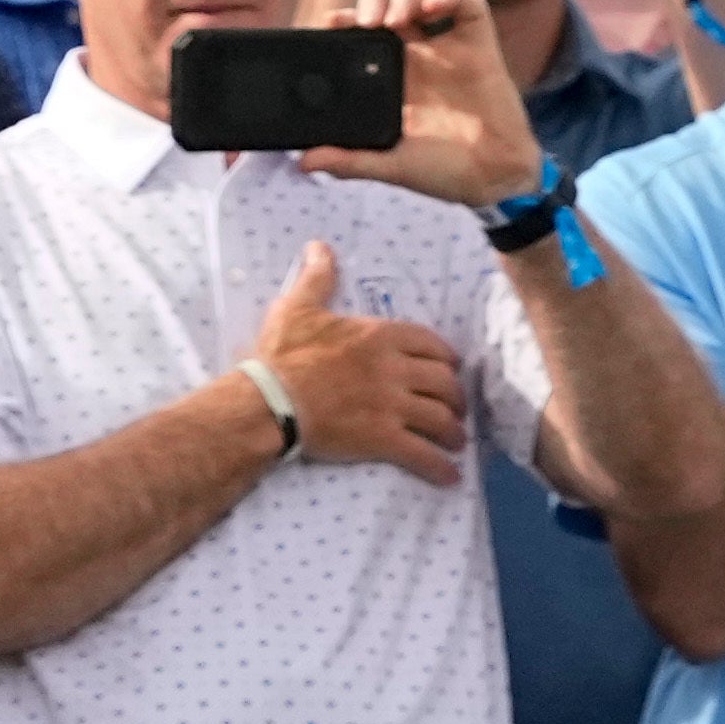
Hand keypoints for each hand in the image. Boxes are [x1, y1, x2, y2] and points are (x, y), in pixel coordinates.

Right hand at [247, 240, 468, 485]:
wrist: (267, 402)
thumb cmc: (282, 355)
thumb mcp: (299, 307)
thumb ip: (317, 278)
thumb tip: (320, 247)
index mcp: (382, 336)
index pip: (433, 345)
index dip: (446, 359)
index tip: (450, 369)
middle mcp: (395, 369)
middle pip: (445, 382)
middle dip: (456, 397)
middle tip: (455, 408)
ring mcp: (391, 404)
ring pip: (441, 417)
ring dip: (454, 431)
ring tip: (457, 441)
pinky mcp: (382, 438)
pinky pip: (422, 454)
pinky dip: (440, 467)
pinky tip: (449, 476)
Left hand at [303, 0, 544, 209]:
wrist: (494, 181)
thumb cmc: (445, 173)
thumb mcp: (390, 165)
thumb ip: (350, 161)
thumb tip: (304, 162)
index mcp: (395, 80)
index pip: (365, 35)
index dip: (346, 22)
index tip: (328, 23)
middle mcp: (421, 58)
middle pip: (390, 7)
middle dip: (372, 1)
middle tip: (362, 20)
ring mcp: (451, 51)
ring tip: (393, 17)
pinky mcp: (481, 47)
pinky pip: (469, 6)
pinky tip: (431, 8)